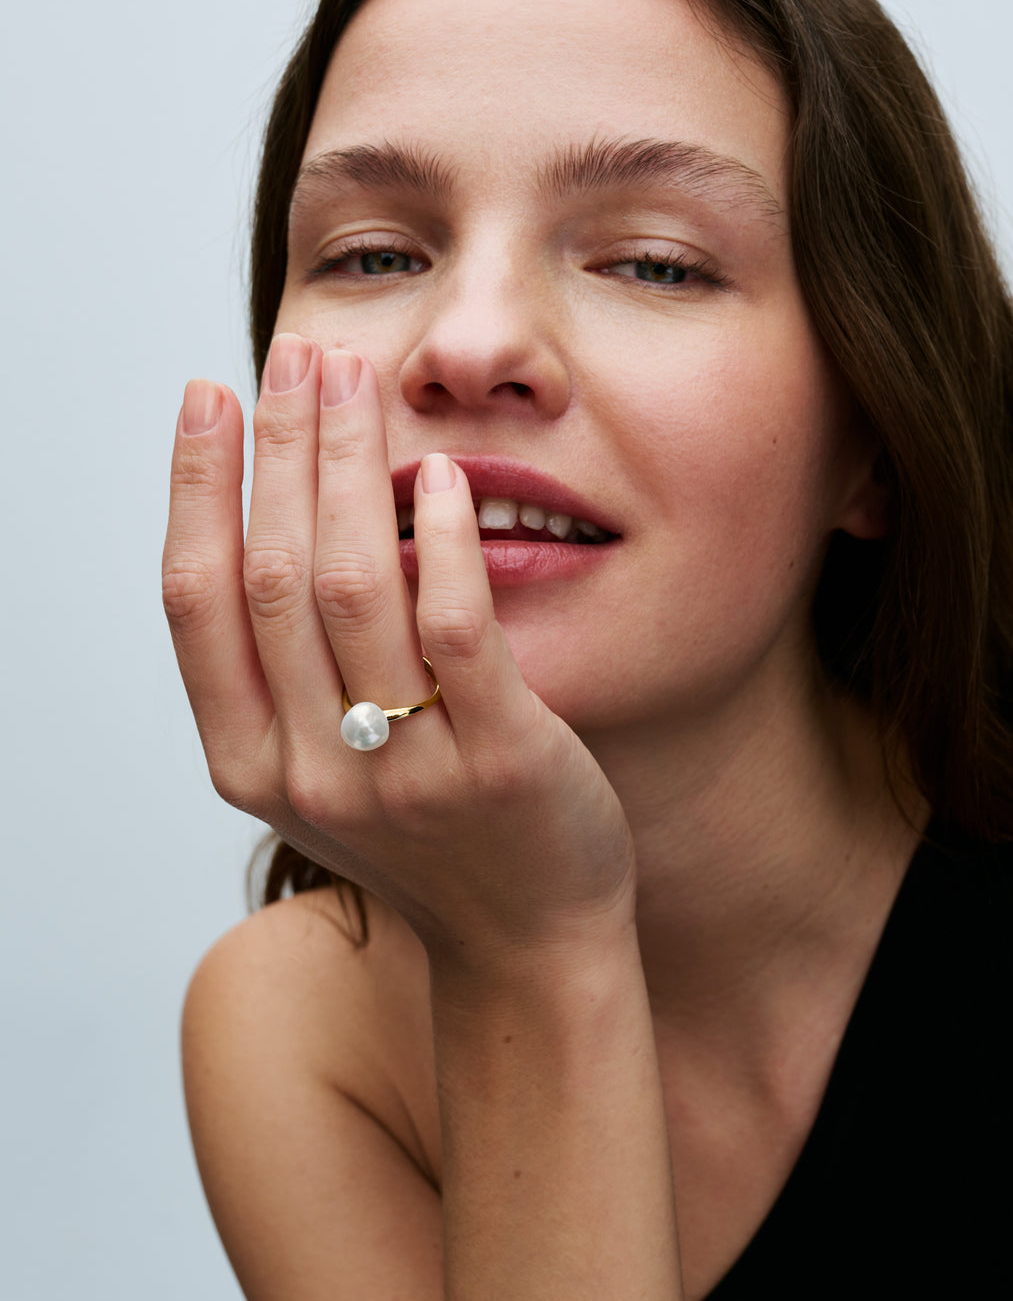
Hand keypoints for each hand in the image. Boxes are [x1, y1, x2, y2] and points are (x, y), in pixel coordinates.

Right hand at [162, 333, 635, 964]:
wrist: (528, 942)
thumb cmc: (432, 839)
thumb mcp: (326, 770)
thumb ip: (285, 676)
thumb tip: (266, 522)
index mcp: (249, 763)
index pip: (195, 601)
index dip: (197, 487)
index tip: (210, 395)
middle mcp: (308, 768)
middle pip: (270, 573)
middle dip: (279, 448)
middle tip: (298, 357)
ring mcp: (400, 768)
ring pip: (349, 583)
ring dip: (347, 465)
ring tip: (358, 381)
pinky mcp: (495, 759)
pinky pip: (452, 624)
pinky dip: (439, 537)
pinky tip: (442, 472)